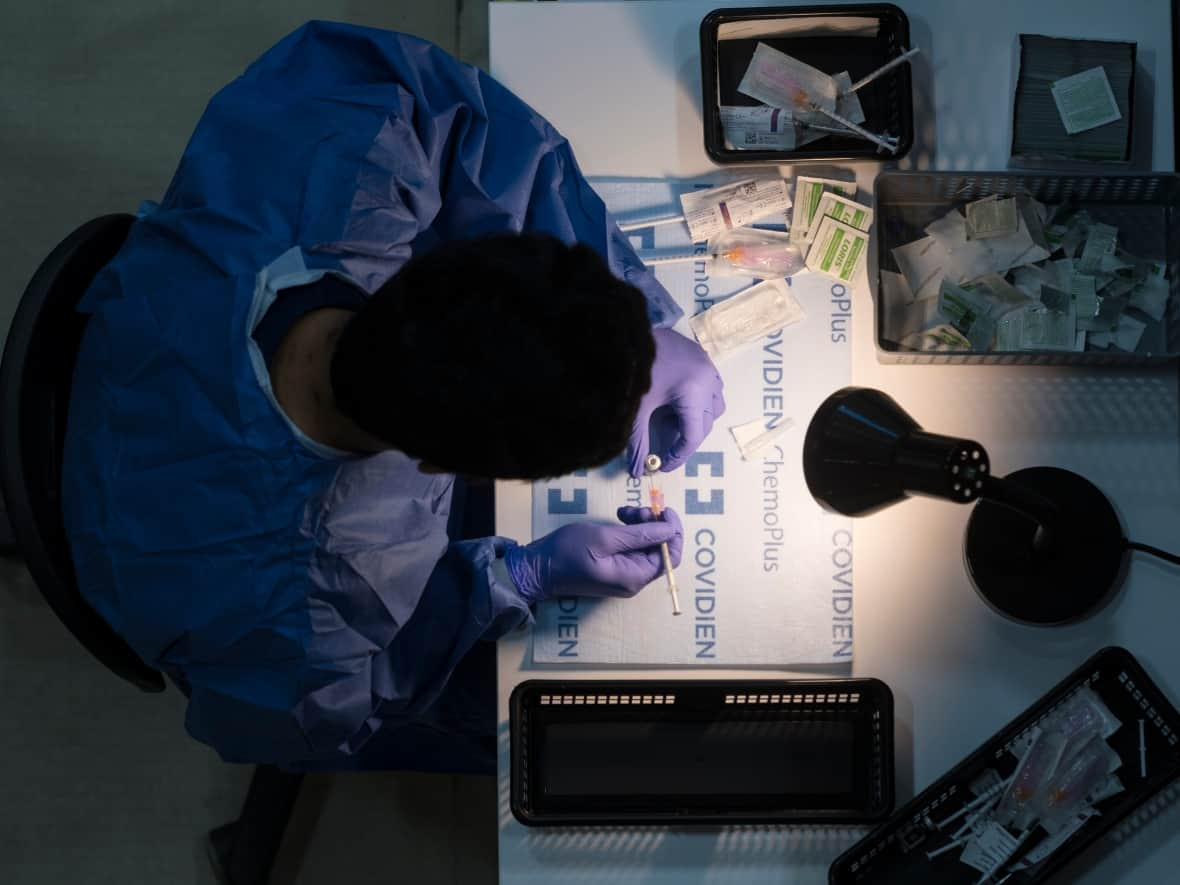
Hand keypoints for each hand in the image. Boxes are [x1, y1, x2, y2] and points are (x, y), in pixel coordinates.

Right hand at [504, 507, 682, 603]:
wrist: (538, 568)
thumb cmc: (568, 552)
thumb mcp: (605, 538)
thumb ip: (640, 534)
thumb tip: (670, 529)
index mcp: (635, 577)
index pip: (671, 557)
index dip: (672, 532)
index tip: (664, 510)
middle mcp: (634, 580)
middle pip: (659, 550)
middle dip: (653, 525)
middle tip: (637, 508)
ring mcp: (624, 575)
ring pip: (645, 546)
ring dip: (641, 525)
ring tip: (625, 511)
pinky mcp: (614, 568)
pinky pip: (632, 548)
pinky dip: (630, 531)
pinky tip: (619, 518)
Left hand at [628, 328, 724, 476]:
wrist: (631, 332)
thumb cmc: (634, 369)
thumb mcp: (636, 409)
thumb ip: (637, 442)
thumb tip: (636, 470)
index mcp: (692, 393)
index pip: (693, 436)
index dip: (679, 456)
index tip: (663, 465)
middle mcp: (707, 381)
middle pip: (705, 424)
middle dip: (686, 438)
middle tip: (665, 446)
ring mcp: (709, 367)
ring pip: (715, 406)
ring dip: (698, 419)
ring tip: (672, 420)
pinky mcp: (704, 358)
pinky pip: (713, 387)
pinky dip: (701, 400)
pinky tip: (678, 400)